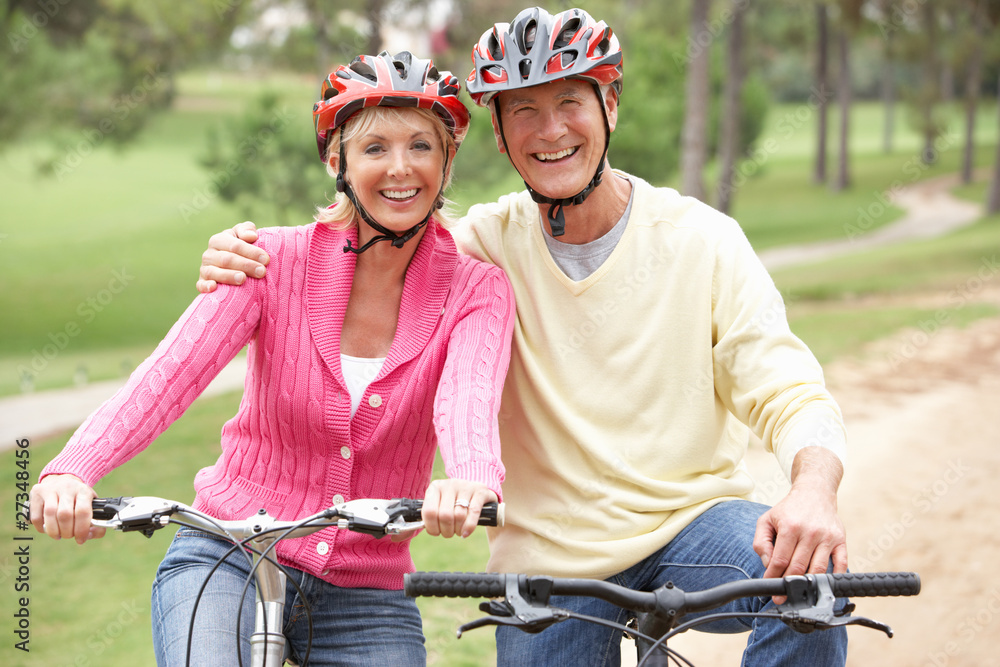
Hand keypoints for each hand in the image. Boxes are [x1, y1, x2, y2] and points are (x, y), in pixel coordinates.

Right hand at [29, 474, 104, 543]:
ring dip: (54, 531)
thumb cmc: (78, 499)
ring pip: (50, 515)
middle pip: (65, 515)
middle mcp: (67, 487)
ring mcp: (50, 489)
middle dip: (67, 532)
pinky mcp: (37, 493)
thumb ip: (96, 523)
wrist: (62, 480)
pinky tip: (47, 529)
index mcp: (84, 491)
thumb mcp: (92, 505)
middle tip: (68, 536)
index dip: (81, 529)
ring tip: (58, 535)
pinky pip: (36, 516)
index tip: (80, 539)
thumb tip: (87, 536)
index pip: (83, 511)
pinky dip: (41, 527)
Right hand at [197, 221, 268, 292]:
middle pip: (227, 259)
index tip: (266, 259)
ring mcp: (204, 269)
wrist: (232, 264)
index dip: (251, 252)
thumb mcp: (243, 235)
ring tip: (243, 279)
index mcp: (218, 240)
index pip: (235, 246)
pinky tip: (214, 287)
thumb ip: (247, 230)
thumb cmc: (241, 247)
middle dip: (245, 265)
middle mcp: (209, 254)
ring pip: (214, 272)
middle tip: (261, 272)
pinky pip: (201, 285)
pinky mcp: (202, 282)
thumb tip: (251, 236)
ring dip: (229, 276)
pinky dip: (206, 286)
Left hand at [421, 479, 498, 538]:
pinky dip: (469, 527)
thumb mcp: (441, 504)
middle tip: (448, 533)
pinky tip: (466, 533)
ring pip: (459, 516)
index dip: (431, 527)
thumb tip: (424, 527)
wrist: (477, 491)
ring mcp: (466, 486)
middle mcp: (450, 484)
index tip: (435, 532)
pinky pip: (473, 513)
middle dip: (446, 530)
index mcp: (436, 487)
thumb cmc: (454, 503)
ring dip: (458, 530)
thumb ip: (432, 514)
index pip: (429, 511)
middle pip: (444, 515)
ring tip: (458, 531)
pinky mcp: (480, 491)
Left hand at [753, 448, 846, 601]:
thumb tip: (768, 564)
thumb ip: (761, 542)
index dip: (773, 577)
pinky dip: (834, 578)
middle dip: (788, 585)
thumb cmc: (789, 509)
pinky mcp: (841, 540)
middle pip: (798, 568)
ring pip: (818, 570)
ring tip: (799, 593)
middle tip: (782, 597)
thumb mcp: (767, 519)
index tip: (770, 589)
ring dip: (808, 585)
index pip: (780, 560)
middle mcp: (810, 532)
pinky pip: (841, 564)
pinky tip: (825, 586)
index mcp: (790, 527)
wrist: (815, 492)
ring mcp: (827, 537)